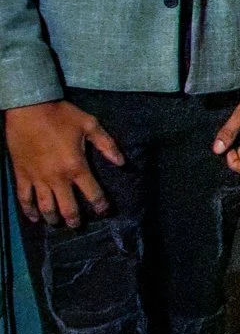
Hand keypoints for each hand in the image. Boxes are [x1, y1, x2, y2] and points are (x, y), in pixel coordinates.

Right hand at [5, 100, 124, 228]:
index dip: (101, 205)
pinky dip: (29, 211)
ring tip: (58, 223)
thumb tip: (122, 163)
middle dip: (75, 219)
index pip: (93, 193)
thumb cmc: (61, 115)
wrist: (29, 109)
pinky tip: (34, 219)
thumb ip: (107, 145)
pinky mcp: (22, 175)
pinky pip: (24, 198)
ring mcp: (38, 178)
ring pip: (46, 207)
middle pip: (68, 208)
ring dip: (53, 218)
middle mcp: (57, 178)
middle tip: (78, 225)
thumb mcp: (90, 125)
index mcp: (76, 167)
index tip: (105, 211)